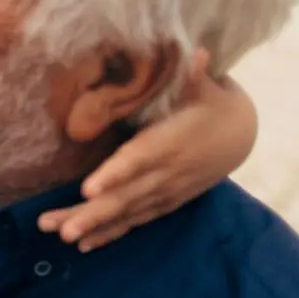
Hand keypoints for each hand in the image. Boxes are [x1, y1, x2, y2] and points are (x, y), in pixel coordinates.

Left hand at [38, 53, 257, 251]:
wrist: (241, 134)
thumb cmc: (212, 103)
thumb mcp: (206, 86)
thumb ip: (193, 74)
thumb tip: (195, 52)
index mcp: (169, 144)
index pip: (137, 162)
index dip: (114, 176)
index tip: (88, 189)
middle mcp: (165, 174)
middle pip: (124, 198)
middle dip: (91, 214)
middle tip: (57, 229)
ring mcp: (165, 192)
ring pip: (125, 214)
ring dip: (92, 226)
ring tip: (60, 236)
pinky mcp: (165, 202)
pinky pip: (135, 221)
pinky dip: (110, 233)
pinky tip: (83, 245)